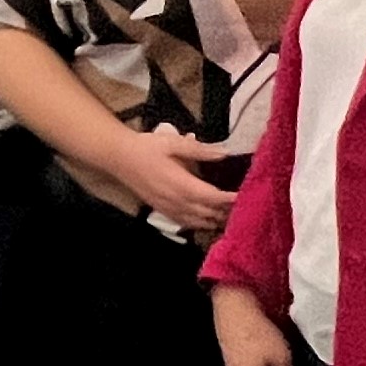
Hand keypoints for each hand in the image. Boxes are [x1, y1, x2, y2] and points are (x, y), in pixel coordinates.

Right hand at [110, 124, 233, 240]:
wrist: (119, 158)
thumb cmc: (146, 147)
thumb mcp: (173, 142)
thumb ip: (199, 150)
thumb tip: (224, 153)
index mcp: (181, 183)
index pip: (212, 197)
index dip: (230, 199)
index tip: (246, 196)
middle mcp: (177, 200)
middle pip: (208, 212)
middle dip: (226, 211)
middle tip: (245, 207)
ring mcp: (169, 208)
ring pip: (198, 221)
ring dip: (215, 220)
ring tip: (230, 216)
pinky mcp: (162, 210)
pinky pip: (185, 222)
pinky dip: (200, 223)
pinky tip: (207, 220)